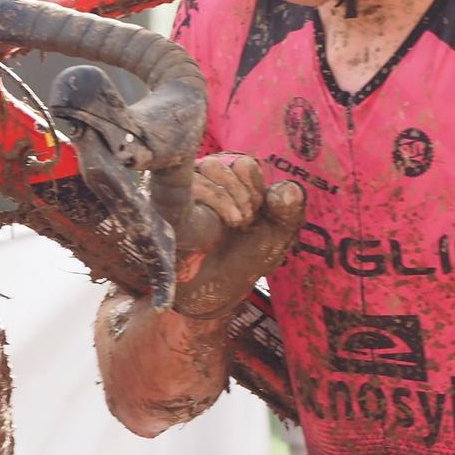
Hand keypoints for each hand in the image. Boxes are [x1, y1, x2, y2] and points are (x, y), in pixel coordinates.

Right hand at [171, 154, 305, 319]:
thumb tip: (289, 189)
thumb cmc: (242, 259)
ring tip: (235, 222)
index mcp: (232, 182)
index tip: (260, 210)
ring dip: (226, 195)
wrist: (212, 291)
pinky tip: (217, 223)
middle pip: (222, 163)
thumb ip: (290, 210)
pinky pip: (187, 183)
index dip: (255, 186)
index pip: (243, 164)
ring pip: (207, 167)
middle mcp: (204, 181)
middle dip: (242, 192)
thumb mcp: (277, 235)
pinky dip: (210, 198)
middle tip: (246, 220)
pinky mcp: (164, 202)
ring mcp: (181, 189)